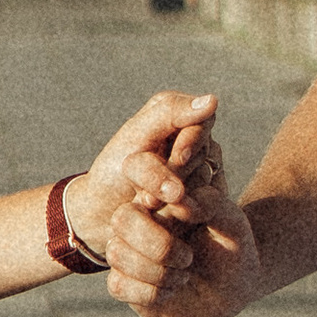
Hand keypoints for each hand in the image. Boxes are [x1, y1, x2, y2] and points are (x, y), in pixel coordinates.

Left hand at [63, 90, 224, 250]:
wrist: (103, 214)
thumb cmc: (114, 170)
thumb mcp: (136, 136)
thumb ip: (170, 113)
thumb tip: (213, 100)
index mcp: (179, 118)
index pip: (201, 123)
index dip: (191, 142)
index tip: (178, 159)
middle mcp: (196, 144)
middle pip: (203, 155)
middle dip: (175, 174)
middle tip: (147, 191)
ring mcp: (203, 174)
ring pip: (207, 183)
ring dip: (174, 197)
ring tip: (145, 204)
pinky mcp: (204, 203)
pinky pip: (207, 206)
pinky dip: (182, 213)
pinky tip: (160, 217)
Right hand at [105, 176, 263, 316]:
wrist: (233, 289)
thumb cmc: (232, 248)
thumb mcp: (231, 222)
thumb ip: (210, 203)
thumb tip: (179, 203)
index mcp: (159, 198)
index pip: (138, 175)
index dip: (152, 185)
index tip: (180, 202)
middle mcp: (138, 222)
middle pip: (122, 219)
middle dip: (157, 243)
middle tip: (188, 258)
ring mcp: (128, 253)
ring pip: (116, 253)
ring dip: (156, 270)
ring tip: (184, 275)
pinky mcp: (124, 284)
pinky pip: (118, 285)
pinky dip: (149, 293)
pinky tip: (171, 292)